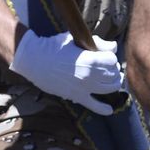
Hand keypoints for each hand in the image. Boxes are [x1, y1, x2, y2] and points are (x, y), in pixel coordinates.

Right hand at [9, 30, 124, 114]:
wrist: (35, 60)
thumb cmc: (55, 47)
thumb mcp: (76, 40)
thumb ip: (97, 43)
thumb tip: (114, 46)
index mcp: (90, 60)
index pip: (112, 60)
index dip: (110, 56)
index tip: (105, 54)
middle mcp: (90, 75)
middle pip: (113, 74)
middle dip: (113, 69)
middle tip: (108, 66)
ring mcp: (84, 88)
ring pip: (109, 88)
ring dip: (113, 83)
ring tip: (111, 79)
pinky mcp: (77, 96)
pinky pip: (94, 106)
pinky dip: (103, 109)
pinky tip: (109, 109)